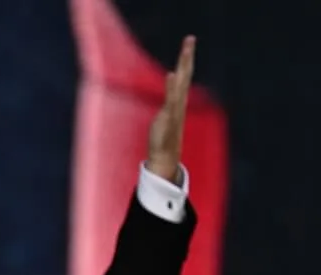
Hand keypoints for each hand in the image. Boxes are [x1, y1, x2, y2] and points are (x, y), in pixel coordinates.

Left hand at [146, 35, 195, 182]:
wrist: (165, 155)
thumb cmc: (164, 135)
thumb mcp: (165, 112)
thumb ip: (169, 98)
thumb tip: (169, 82)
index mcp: (178, 99)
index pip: (184, 74)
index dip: (186, 58)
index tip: (189, 40)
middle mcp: (179, 102)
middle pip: (185, 75)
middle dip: (187, 56)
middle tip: (190, 38)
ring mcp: (175, 110)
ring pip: (180, 85)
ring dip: (182, 68)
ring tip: (185, 51)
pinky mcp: (169, 118)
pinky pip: (171, 101)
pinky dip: (172, 88)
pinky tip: (171, 75)